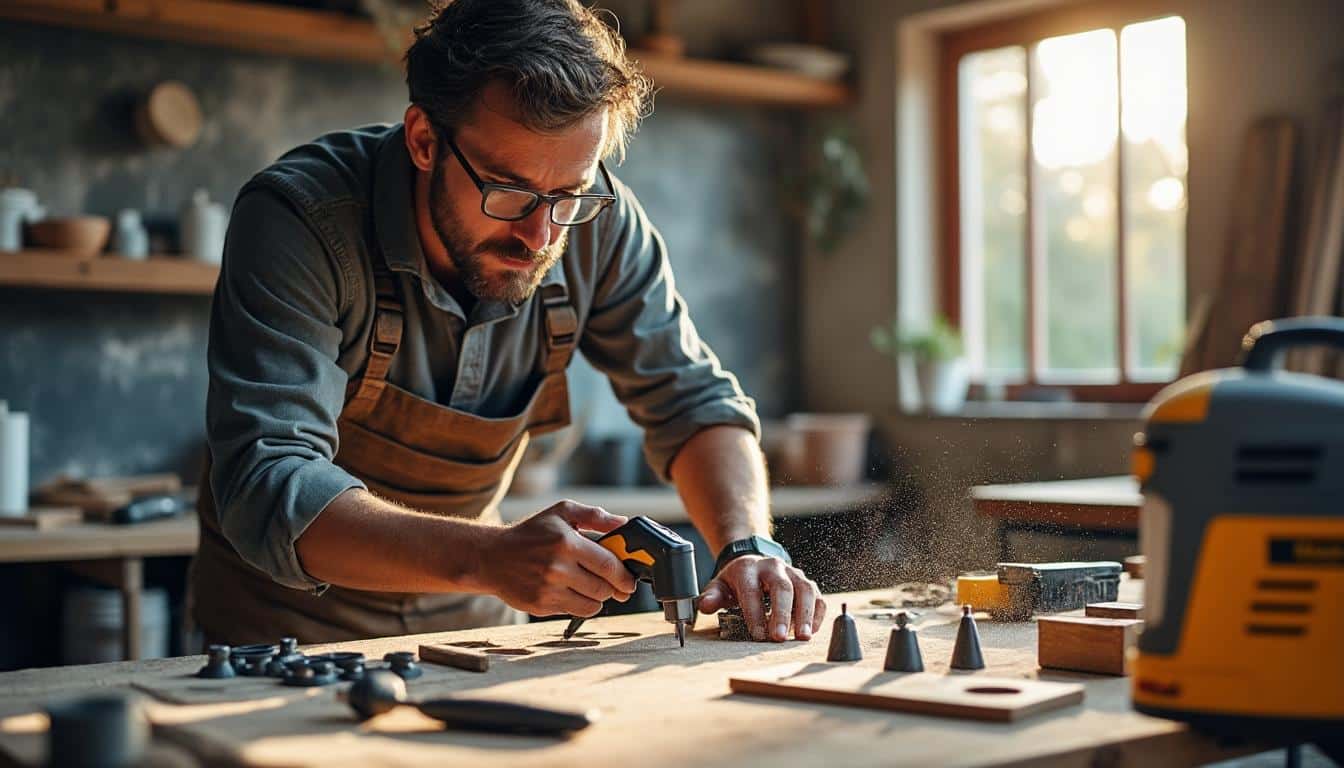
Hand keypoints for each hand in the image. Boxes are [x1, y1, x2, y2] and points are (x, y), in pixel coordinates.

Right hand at [479, 500, 638, 616]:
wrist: (491, 557)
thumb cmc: (531, 533)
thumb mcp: (562, 512)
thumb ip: (595, 516)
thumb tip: (623, 523)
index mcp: (567, 542)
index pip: (609, 566)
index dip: (625, 576)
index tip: (630, 580)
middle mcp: (558, 568)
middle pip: (604, 588)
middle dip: (612, 587)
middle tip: (610, 582)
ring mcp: (548, 590)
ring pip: (592, 604)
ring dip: (597, 597)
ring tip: (588, 585)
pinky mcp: (541, 606)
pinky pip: (574, 611)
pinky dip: (579, 604)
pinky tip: (570, 591)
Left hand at [697, 556, 824, 641]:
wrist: (754, 564)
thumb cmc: (736, 582)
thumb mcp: (719, 586)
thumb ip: (712, 596)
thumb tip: (705, 606)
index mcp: (748, 568)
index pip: (752, 590)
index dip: (754, 613)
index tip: (757, 635)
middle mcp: (773, 567)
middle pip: (782, 587)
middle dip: (781, 614)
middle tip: (779, 638)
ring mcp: (793, 573)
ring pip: (805, 589)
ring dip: (806, 614)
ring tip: (803, 637)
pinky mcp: (807, 583)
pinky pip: (817, 596)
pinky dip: (817, 614)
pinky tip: (812, 631)